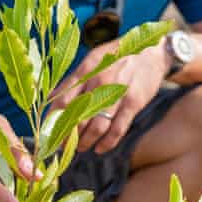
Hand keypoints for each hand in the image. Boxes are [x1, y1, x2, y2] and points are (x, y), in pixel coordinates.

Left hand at [49, 37, 169, 154]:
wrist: (152, 52)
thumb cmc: (118, 57)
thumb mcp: (93, 60)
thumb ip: (73, 80)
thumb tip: (50, 98)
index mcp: (86, 70)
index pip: (62, 100)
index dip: (53, 121)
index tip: (49, 134)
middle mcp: (99, 81)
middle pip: (77, 117)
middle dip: (68, 136)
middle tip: (63, 146)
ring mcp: (117, 93)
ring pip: (96, 126)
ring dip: (85, 142)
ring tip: (80, 148)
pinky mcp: (133, 103)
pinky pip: (117, 129)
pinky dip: (107, 143)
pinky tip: (100, 149)